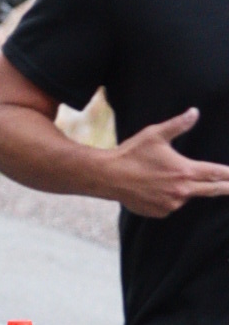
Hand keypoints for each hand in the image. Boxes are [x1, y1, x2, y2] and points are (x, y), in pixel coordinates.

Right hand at [107, 109, 228, 218]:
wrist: (108, 176)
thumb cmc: (132, 153)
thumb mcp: (155, 134)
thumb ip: (178, 125)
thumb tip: (195, 112)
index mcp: (184, 171)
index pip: (216, 173)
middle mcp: (182, 191)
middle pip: (212, 190)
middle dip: (226, 188)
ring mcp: (171, 204)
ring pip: (186, 196)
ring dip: (185, 189)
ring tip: (163, 178)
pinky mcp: (160, 211)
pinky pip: (171, 204)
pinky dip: (169, 197)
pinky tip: (154, 188)